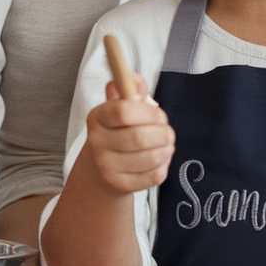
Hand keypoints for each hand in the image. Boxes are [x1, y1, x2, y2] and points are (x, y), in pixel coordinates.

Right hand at [85, 73, 174, 197]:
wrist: (100, 169)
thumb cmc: (118, 130)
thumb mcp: (120, 105)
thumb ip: (130, 87)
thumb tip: (135, 80)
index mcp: (98, 117)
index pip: (122, 111)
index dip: (149, 112)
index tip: (160, 114)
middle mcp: (97, 142)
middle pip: (139, 137)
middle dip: (163, 133)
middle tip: (168, 132)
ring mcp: (106, 166)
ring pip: (150, 158)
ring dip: (166, 149)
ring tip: (166, 145)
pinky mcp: (120, 185)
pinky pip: (153, 176)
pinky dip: (163, 166)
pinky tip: (159, 160)